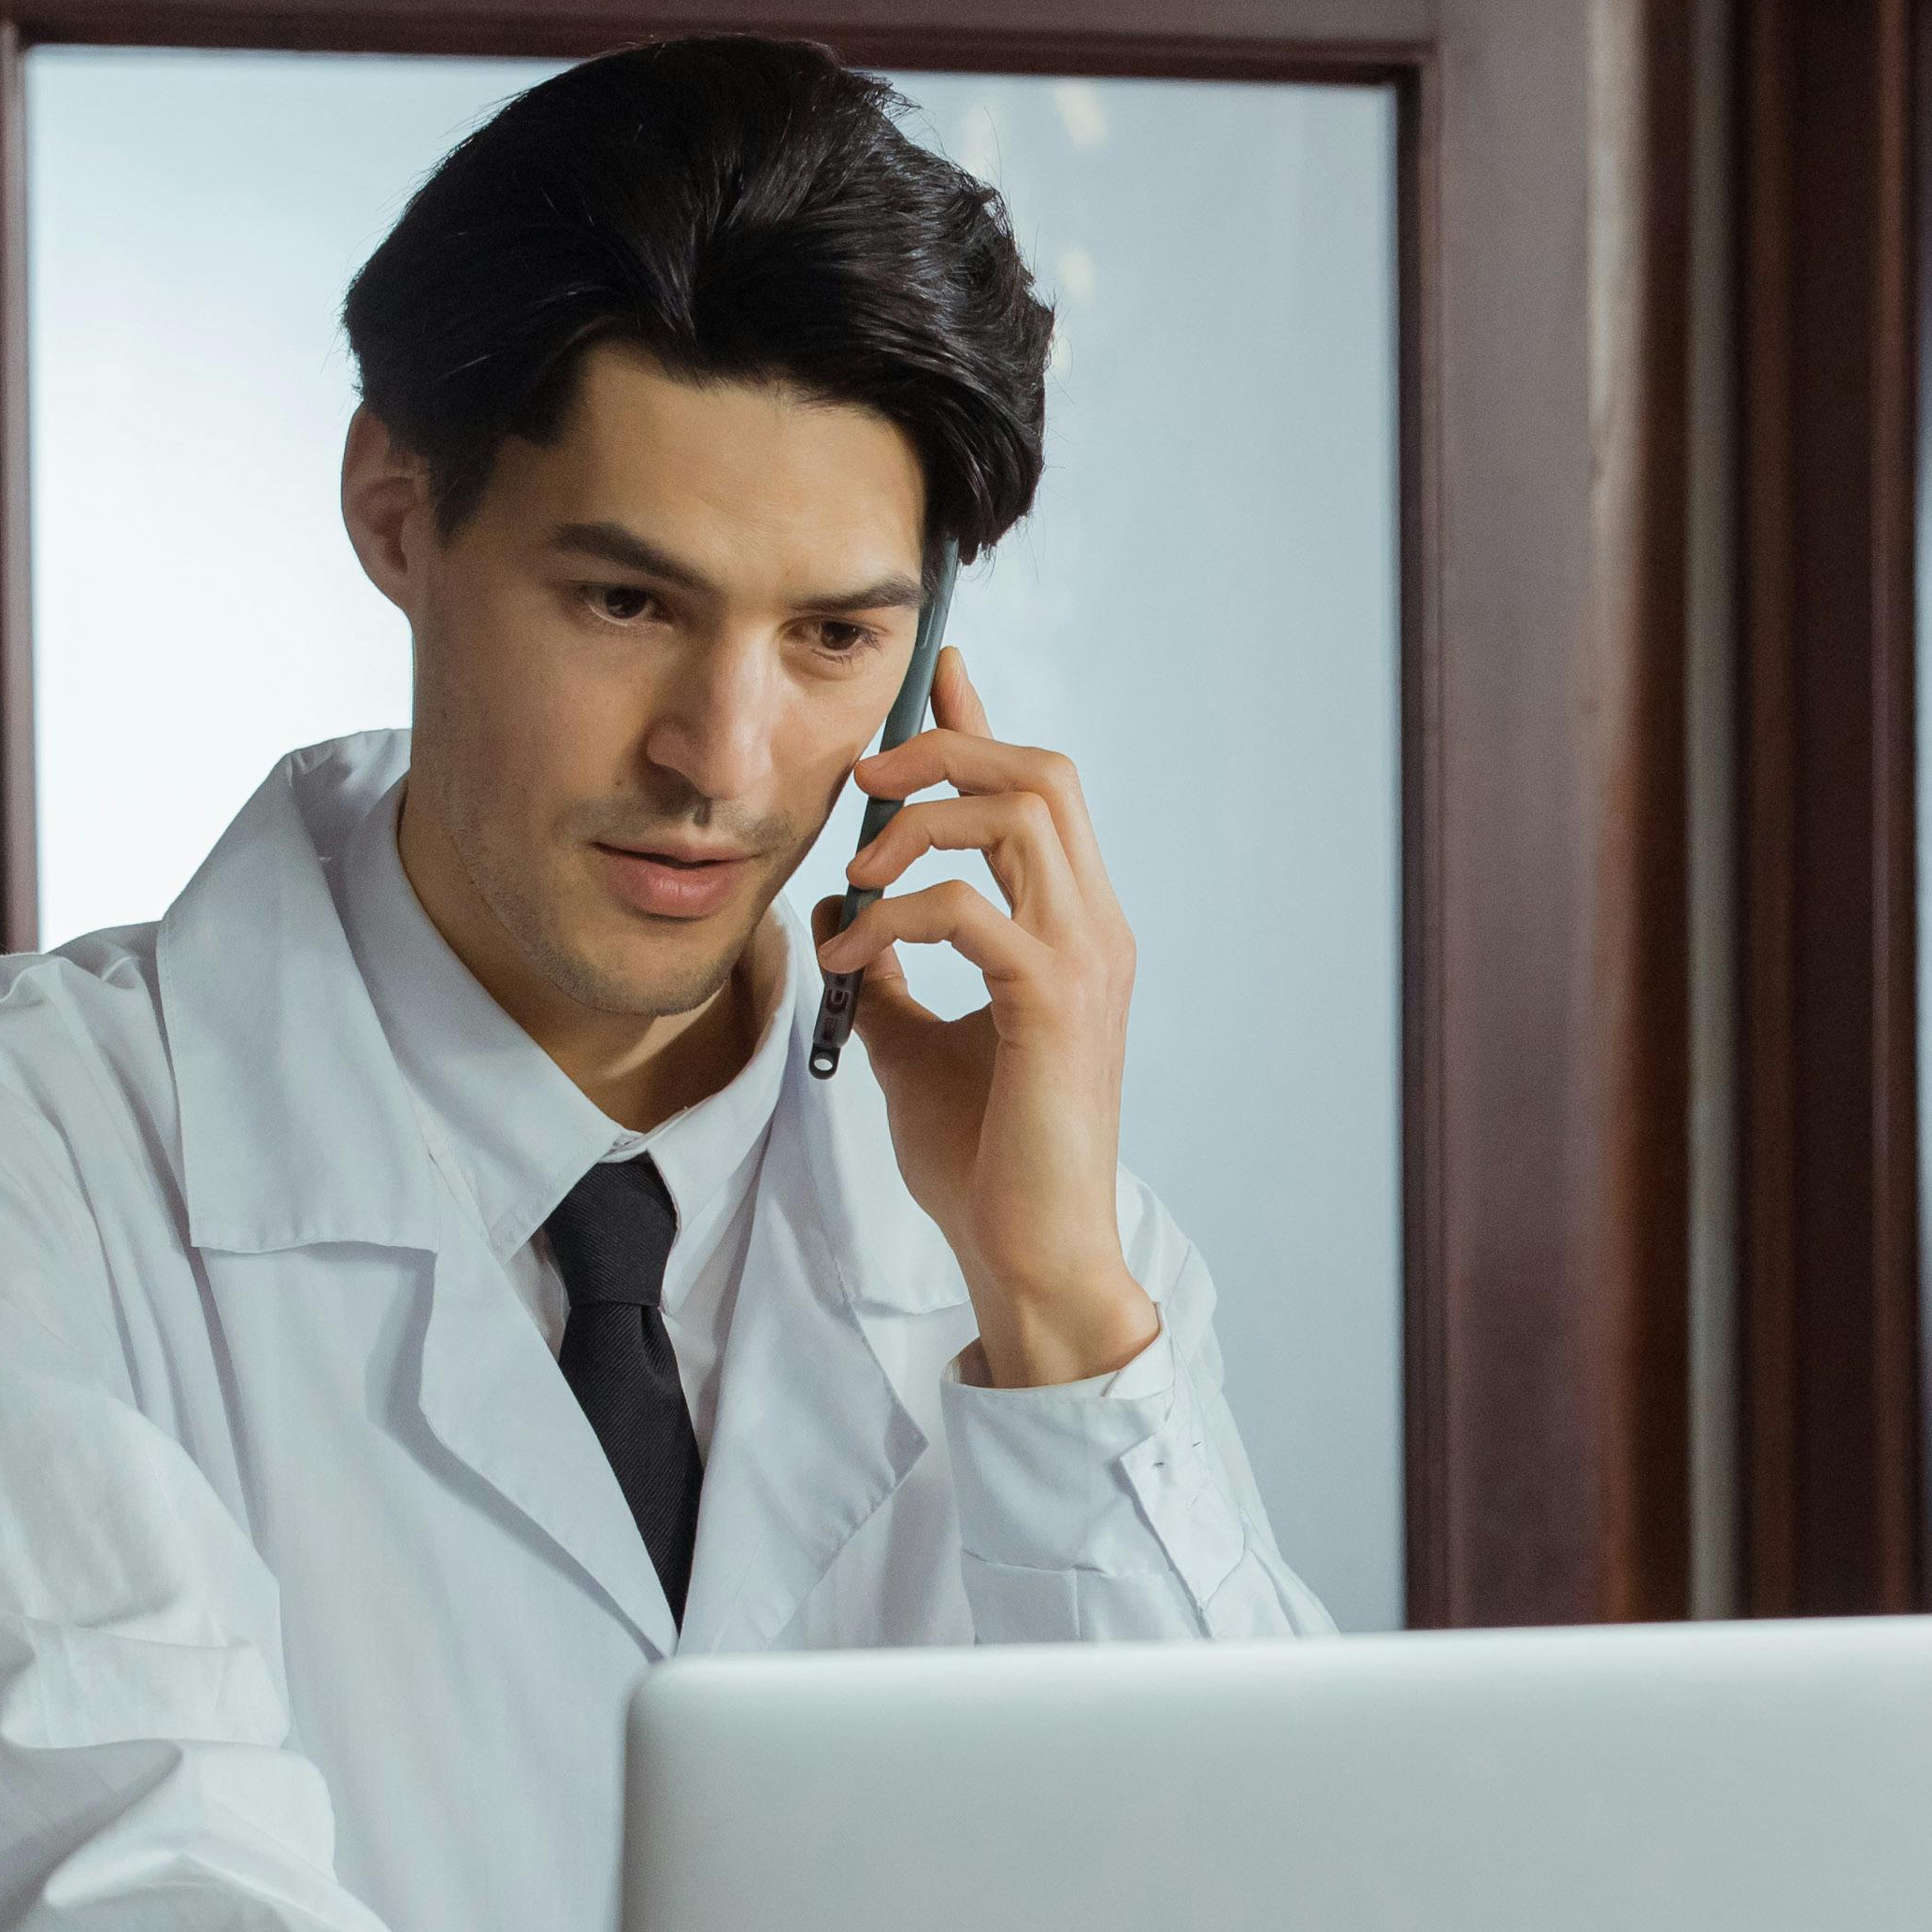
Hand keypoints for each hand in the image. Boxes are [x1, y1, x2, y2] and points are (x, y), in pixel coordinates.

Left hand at [814, 655, 1163, 1388]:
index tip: (934, 678)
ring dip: (922, 821)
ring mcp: (1084, 963)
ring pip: (1021, 815)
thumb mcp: (914, 1046)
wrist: (1029, 1253)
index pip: (1040, 794)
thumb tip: (837, 922)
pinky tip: (852, 954)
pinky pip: (969, 910)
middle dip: (948, 750)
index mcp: (1073, 932)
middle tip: (865, 777)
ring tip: (856, 874)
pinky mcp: (1052, 1004)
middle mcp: (1094, 931)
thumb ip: (889, 976)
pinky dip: (896, 915)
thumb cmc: (987, 1163)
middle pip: (1043, 774)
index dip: (982, 728)